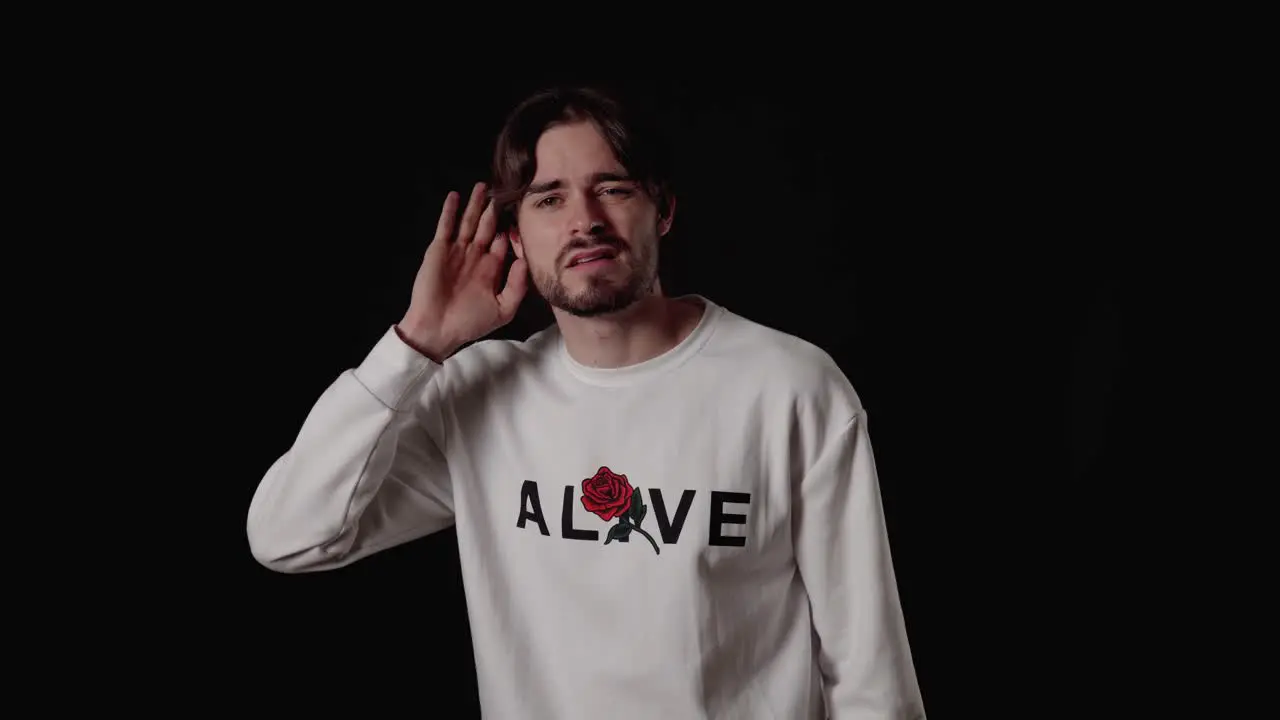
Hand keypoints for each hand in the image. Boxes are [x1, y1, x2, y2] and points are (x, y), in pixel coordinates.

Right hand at [398, 182, 527, 359]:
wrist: (438, 329)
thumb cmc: (471, 322)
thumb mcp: (504, 308)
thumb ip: (518, 285)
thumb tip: (526, 259)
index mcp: (491, 268)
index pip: (504, 241)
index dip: (512, 228)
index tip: (522, 212)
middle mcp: (476, 256)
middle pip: (488, 226)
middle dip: (494, 209)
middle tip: (503, 190)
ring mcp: (457, 251)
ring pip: (469, 221)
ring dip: (475, 204)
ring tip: (482, 186)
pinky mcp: (439, 250)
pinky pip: (446, 226)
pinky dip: (450, 211)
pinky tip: (455, 196)